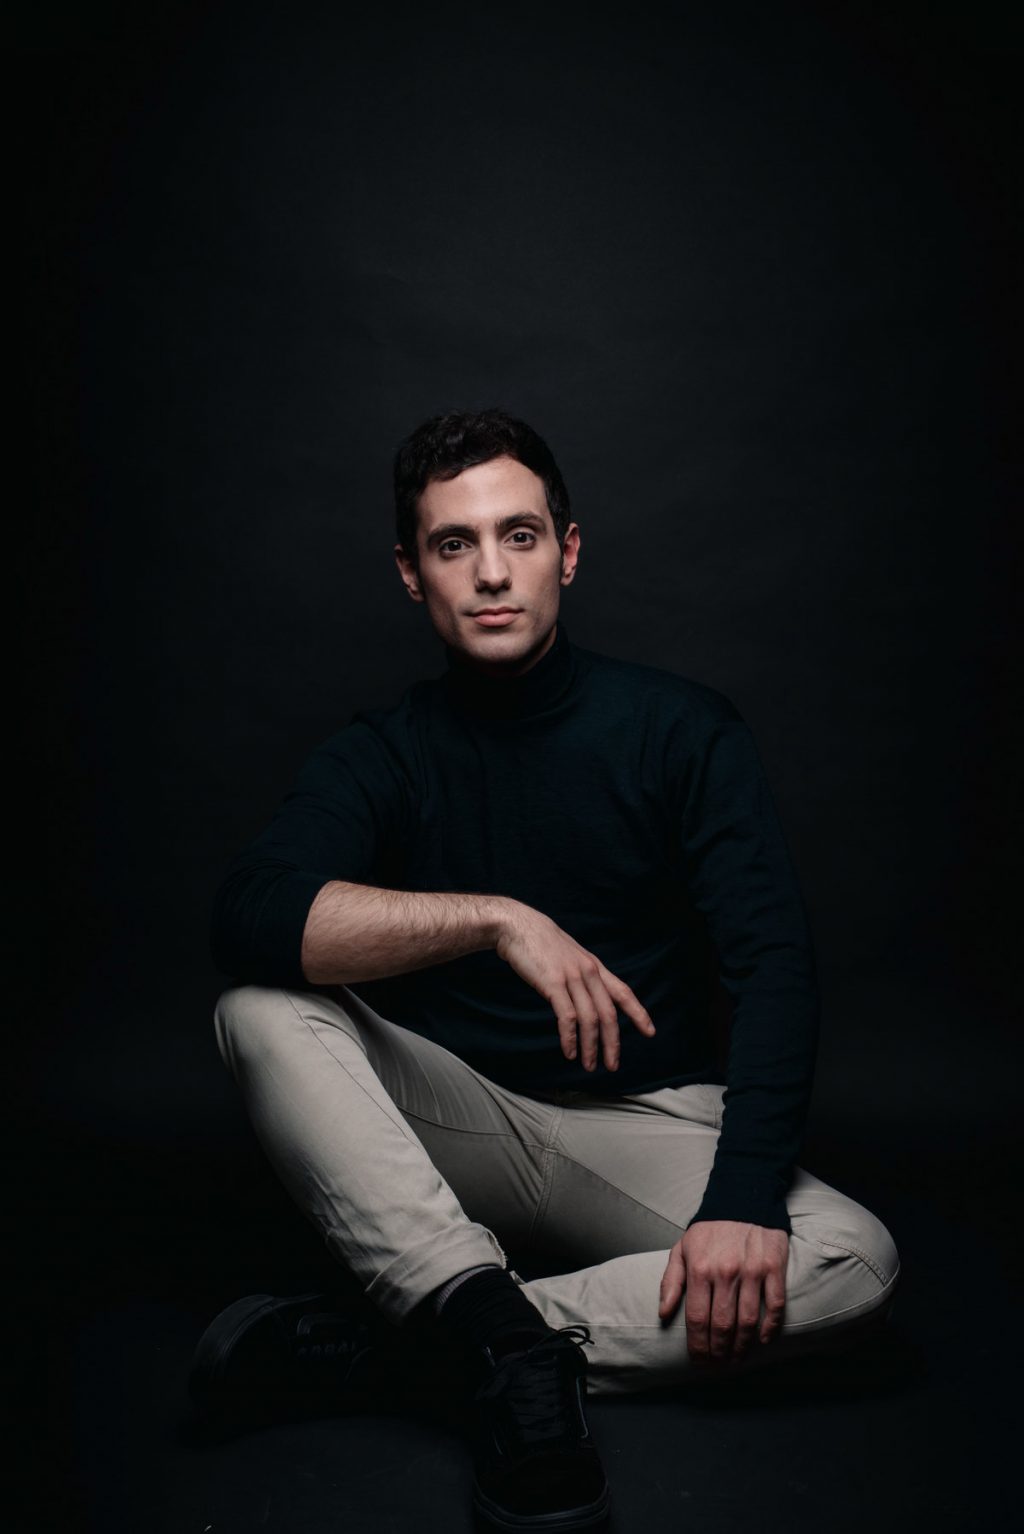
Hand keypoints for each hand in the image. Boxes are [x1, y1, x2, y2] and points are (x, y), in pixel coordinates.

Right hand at [494, 900, 655, 1070]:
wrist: (518, 926)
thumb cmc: (541, 944)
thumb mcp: (570, 956)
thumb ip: (582, 975)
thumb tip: (587, 996)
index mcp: (594, 967)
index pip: (623, 992)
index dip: (638, 1013)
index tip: (650, 1032)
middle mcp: (588, 972)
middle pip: (609, 1013)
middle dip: (612, 1042)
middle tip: (613, 1065)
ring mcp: (571, 977)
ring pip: (590, 1019)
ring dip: (591, 1047)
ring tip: (588, 1065)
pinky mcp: (553, 983)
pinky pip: (567, 1016)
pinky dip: (570, 1038)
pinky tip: (570, 1052)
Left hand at [658, 1219, 788, 1364]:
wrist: (743, 1196)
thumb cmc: (709, 1229)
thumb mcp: (682, 1248)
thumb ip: (671, 1281)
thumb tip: (663, 1313)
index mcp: (700, 1268)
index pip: (697, 1319)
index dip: (697, 1346)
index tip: (699, 1361)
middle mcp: (726, 1272)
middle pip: (723, 1326)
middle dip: (719, 1352)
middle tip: (718, 1366)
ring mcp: (752, 1271)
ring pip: (749, 1321)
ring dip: (742, 1347)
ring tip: (737, 1359)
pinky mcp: (774, 1268)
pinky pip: (775, 1305)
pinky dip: (770, 1327)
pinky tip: (763, 1340)